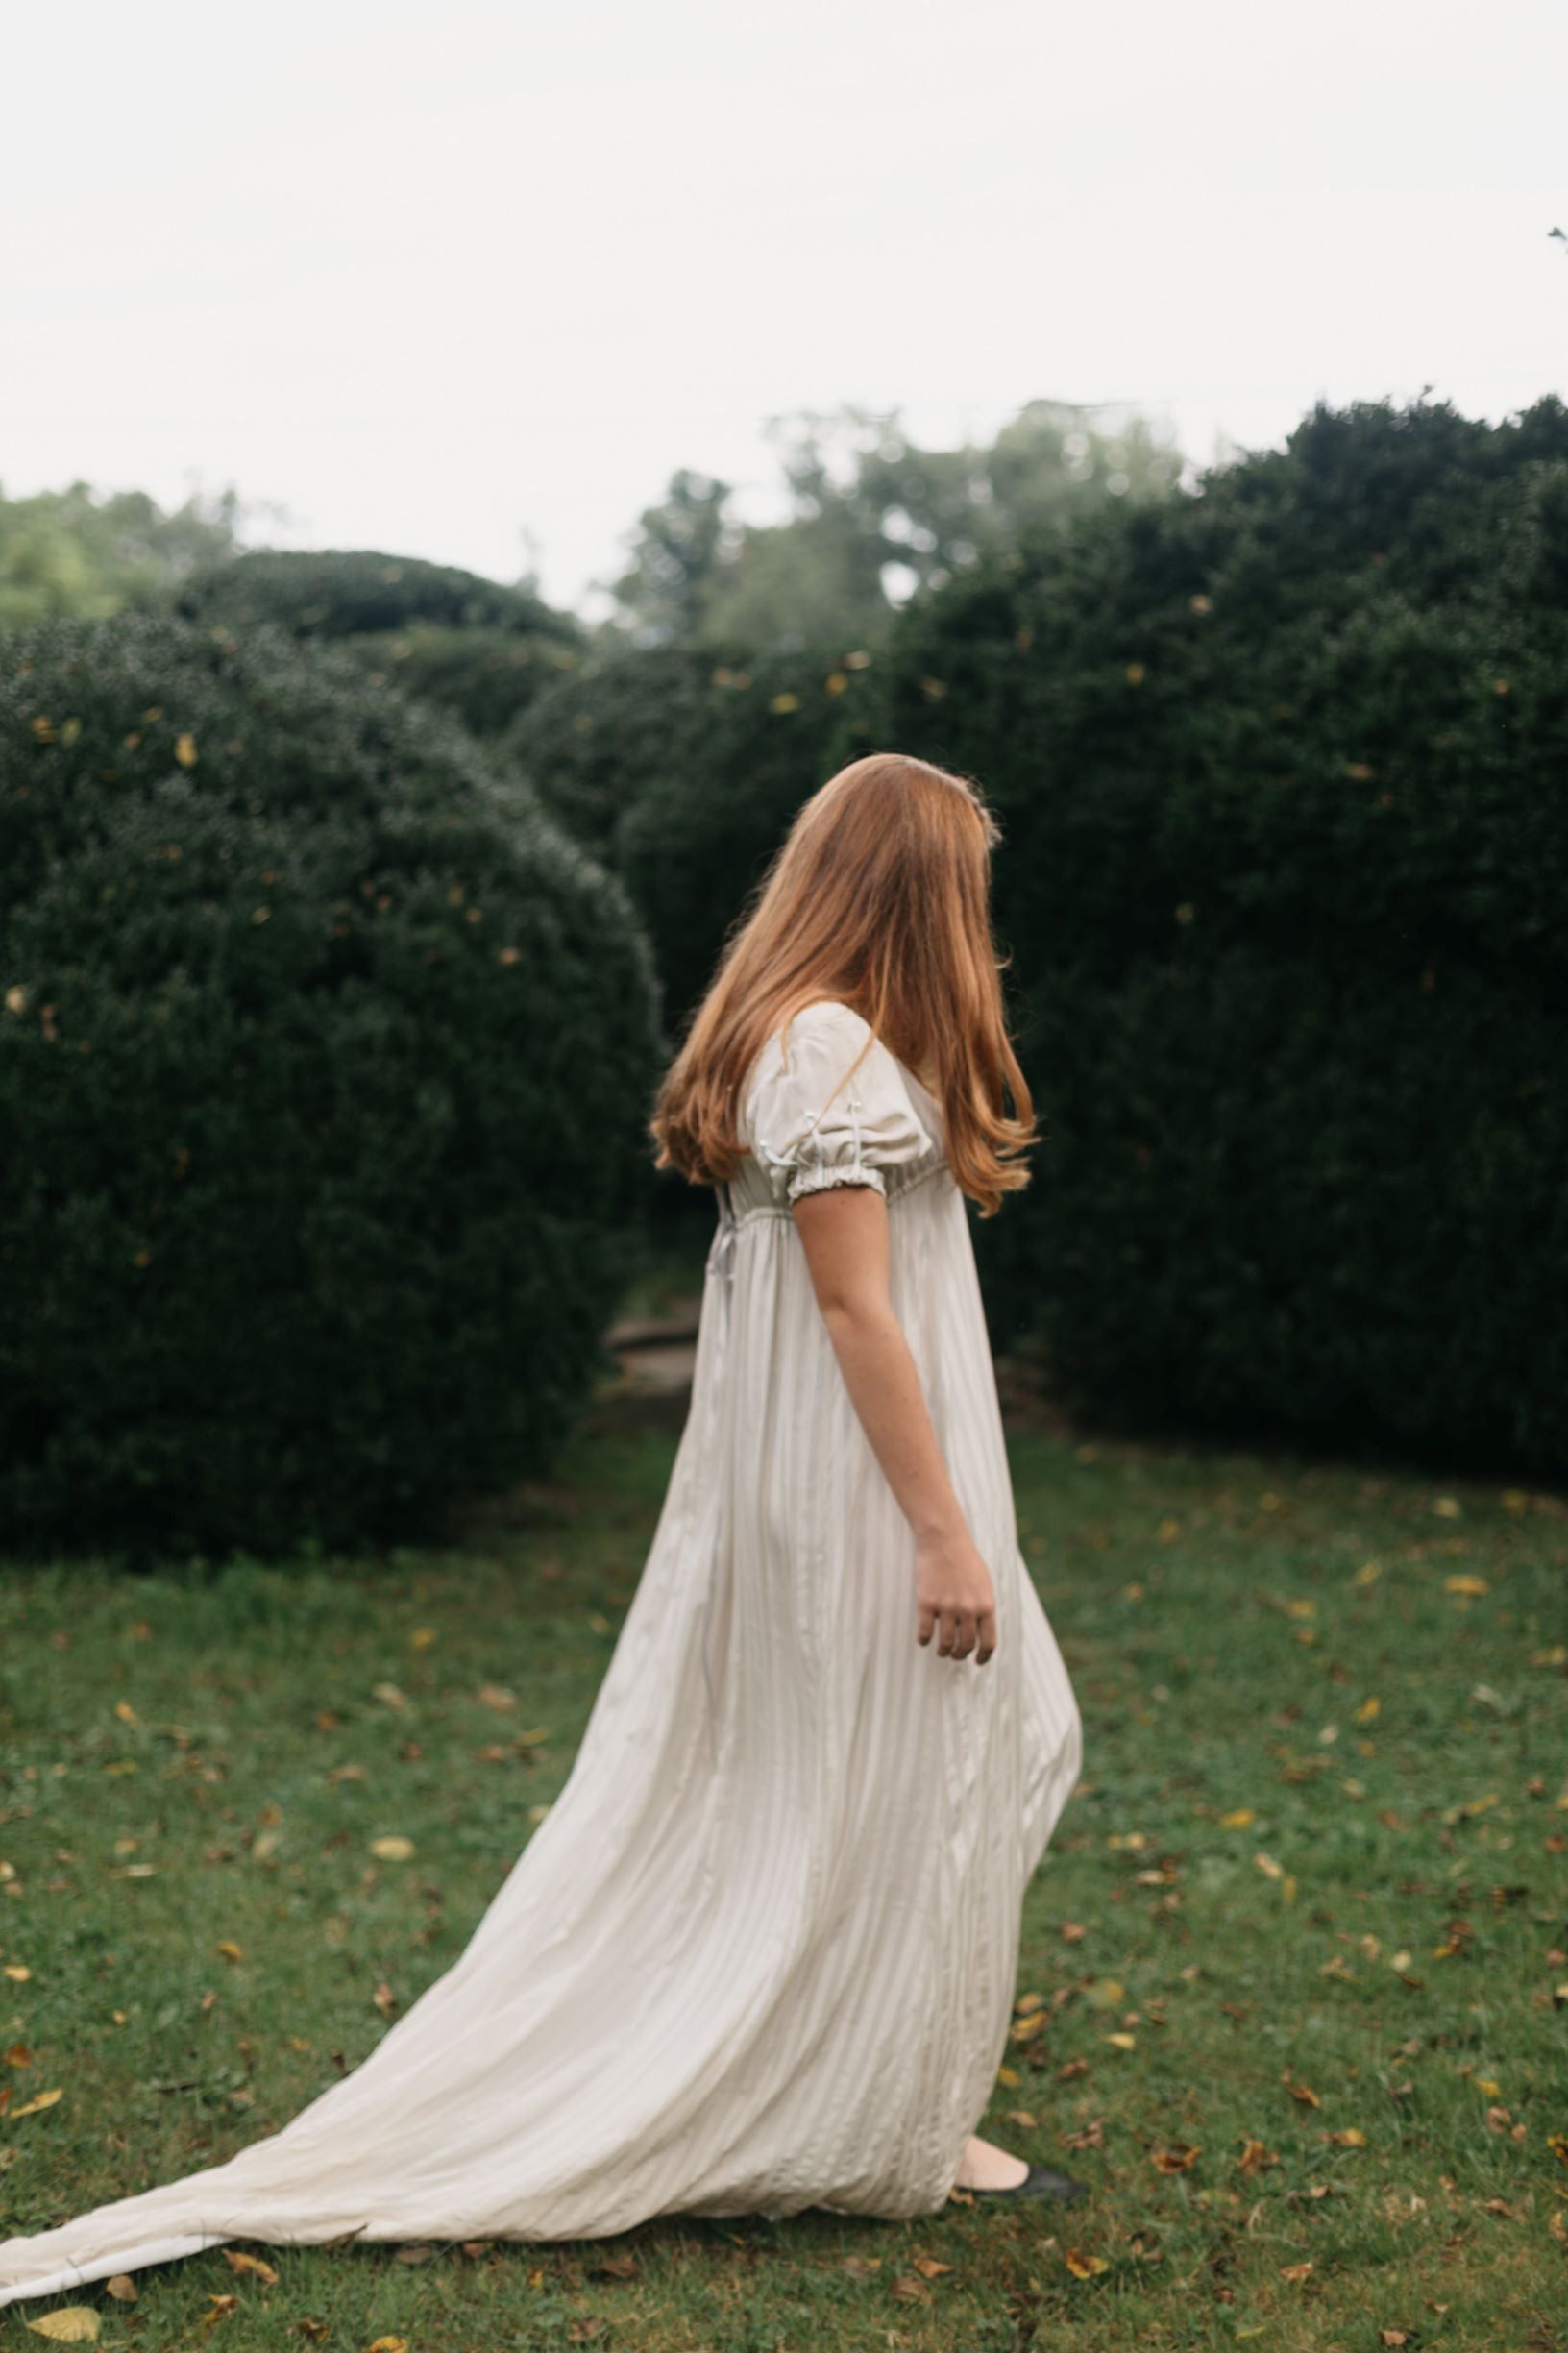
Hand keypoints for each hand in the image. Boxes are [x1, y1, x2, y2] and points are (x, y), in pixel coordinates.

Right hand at [914, 1524, 997, 1663]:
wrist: (943, 1540)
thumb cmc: (965, 1559)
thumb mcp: (984, 1583)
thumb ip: (984, 1606)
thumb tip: (982, 1629)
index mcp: (986, 1605)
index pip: (988, 1642)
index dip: (983, 1657)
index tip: (978, 1662)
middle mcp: (968, 1610)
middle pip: (966, 1645)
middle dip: (960, 1655)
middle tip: (955, 1655)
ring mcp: (947, 1607)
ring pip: (946, 1643)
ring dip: (944, 1651)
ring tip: (942, 1651)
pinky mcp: (927, 1603)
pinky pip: (925, 1632)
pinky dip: (924, 1640)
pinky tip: (924, 1640)